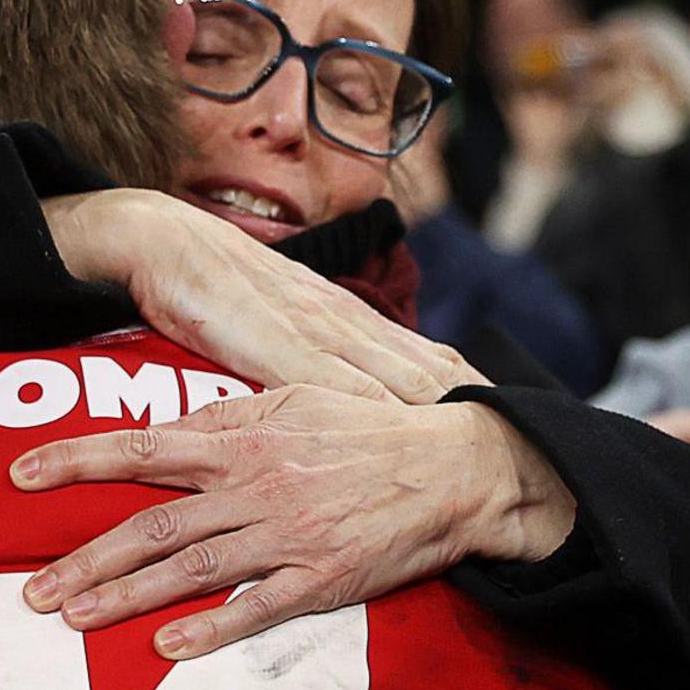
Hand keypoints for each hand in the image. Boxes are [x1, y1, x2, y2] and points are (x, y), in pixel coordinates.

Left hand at [10, 388, 577, 657]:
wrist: (452, 466)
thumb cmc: (368, 430)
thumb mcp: (293, 400)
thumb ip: (228, 419)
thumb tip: (169, 430)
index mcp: (242, 440)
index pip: (142, 447)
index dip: (77, 460)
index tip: (21, 476)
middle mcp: (253, 487)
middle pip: (150, 524)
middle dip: (84, 558)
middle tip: (29, 592)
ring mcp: (285, 535)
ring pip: (189, 569)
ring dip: (125, 597)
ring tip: (72, 619)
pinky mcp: (320, 577)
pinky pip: (256, 608)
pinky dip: (210, 628)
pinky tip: (165, 648)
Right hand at [40, 188, 479, 404]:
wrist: (159, 241)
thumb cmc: (210, 282)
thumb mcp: (275, 318)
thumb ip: (311, 352)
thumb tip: (348, 389)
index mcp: (347, 317)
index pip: (430, 356)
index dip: (473, 389)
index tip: (517, 421)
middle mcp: (345, 323)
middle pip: (433, 371)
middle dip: (480, 409)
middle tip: (529, 442)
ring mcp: (317, 334)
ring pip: (400, 379)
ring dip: (446, 413)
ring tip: (491, 448)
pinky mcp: (280, 349)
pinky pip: (341, 388)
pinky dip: (381, 415)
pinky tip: (408, 441)